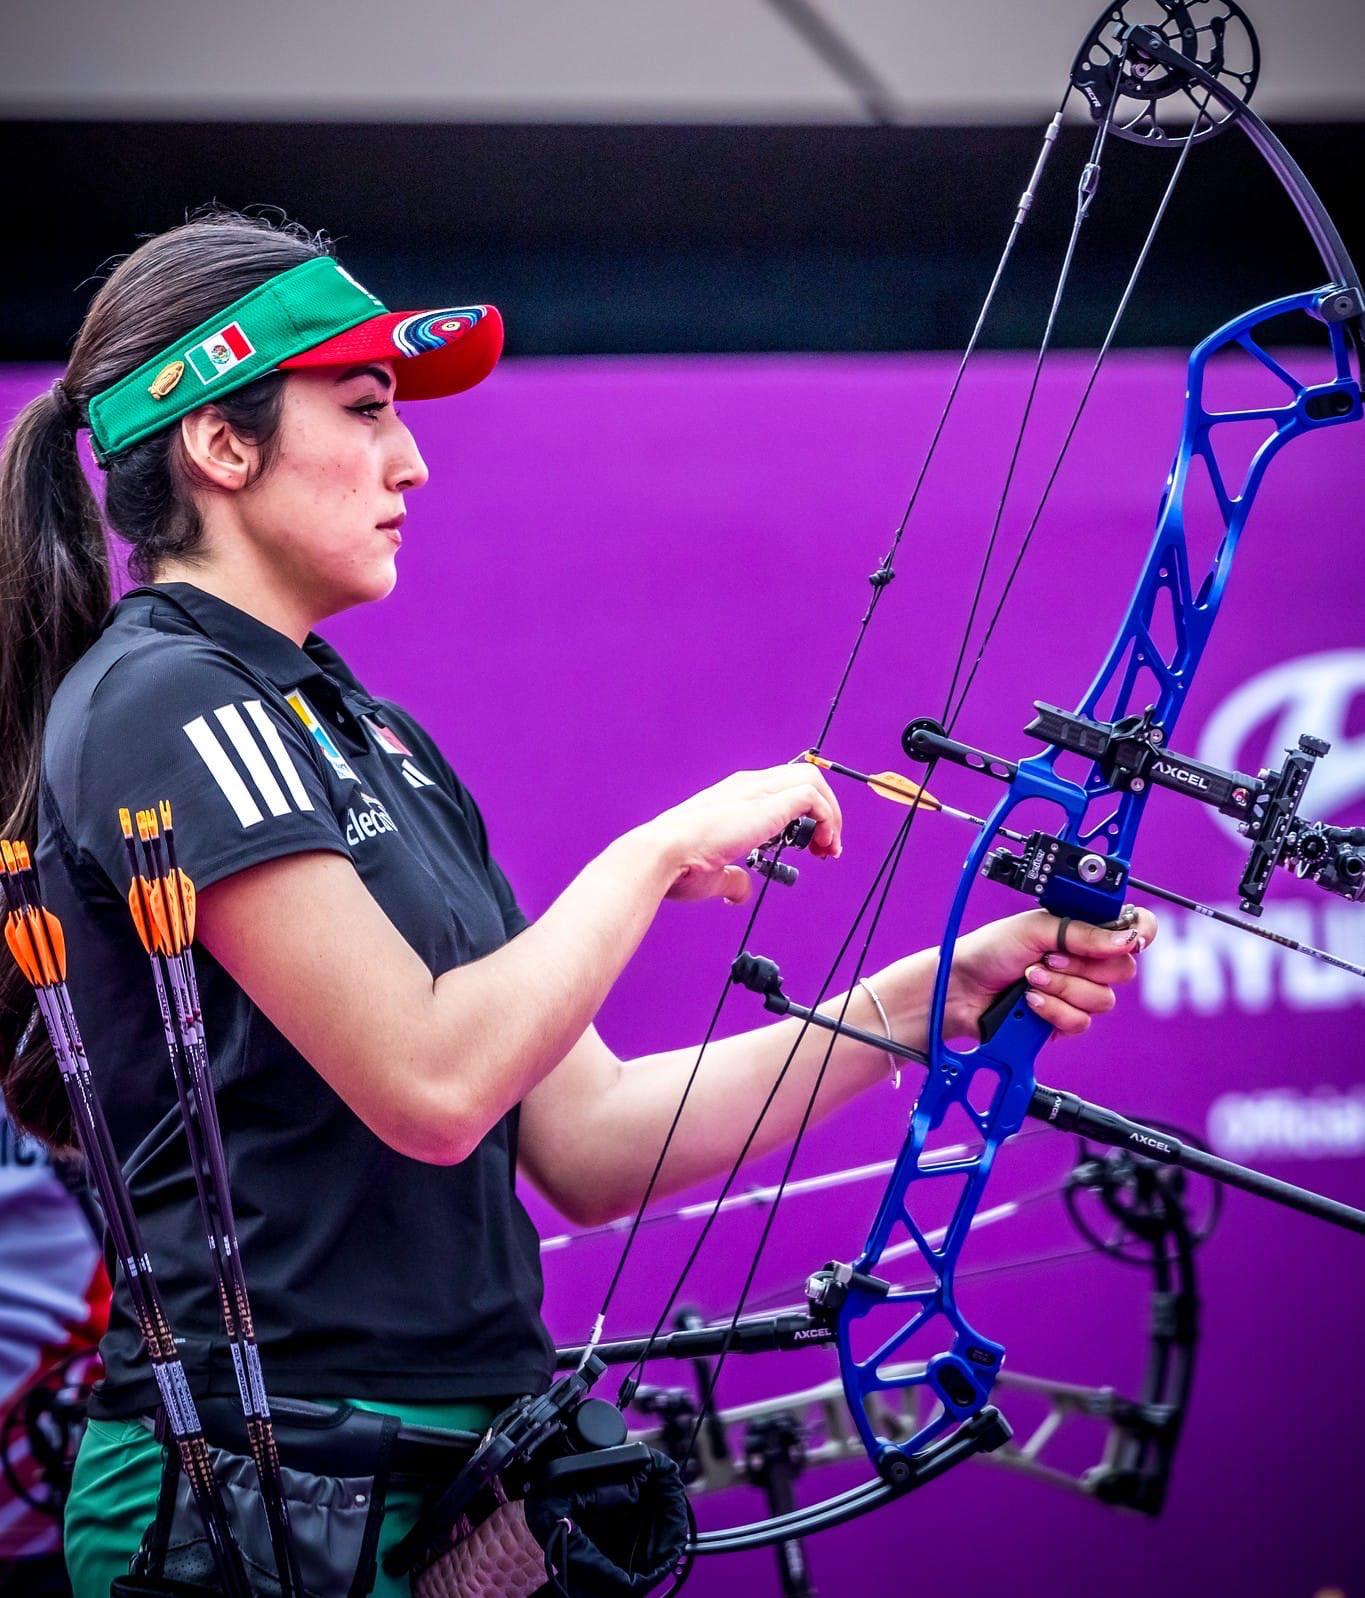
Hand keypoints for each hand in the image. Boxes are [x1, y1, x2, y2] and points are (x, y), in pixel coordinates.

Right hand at [648, 765, 841, 904]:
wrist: (660, 856)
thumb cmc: (677, 866)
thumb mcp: (713, 874)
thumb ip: (732, 880)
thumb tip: (740, 891)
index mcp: (733, 797)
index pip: (781, 789)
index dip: (804, 816)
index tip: (811, 849)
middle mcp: (747, 786)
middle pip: (803, 778)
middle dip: (825, 812)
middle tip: (826, 849)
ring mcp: (757, 790)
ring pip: (812, 779)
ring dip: (831, 814)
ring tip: (829, 849)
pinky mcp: (767, 803)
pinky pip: (812, 796)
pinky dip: (827, 819)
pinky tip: (822, 846)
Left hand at [945, 907, 1156, 1039]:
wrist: (961, 990)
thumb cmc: (990, 951)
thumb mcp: (1035, 929)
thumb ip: (1082, 933)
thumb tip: (1126, 939)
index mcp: (1083, 930)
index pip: (1135, 929)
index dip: (1138, 934)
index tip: (1126, 940)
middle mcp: (1086, 961)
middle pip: (1123, 970)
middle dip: (1080, 966)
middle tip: (1047, 958)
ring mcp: (1076, 992)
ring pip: (1101, 1000)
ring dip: (1061, 988)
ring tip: (1030, 979)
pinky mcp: (1065, 1021)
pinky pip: (1081, 1022)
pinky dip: (1052, 1011)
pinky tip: (1030, 1002)